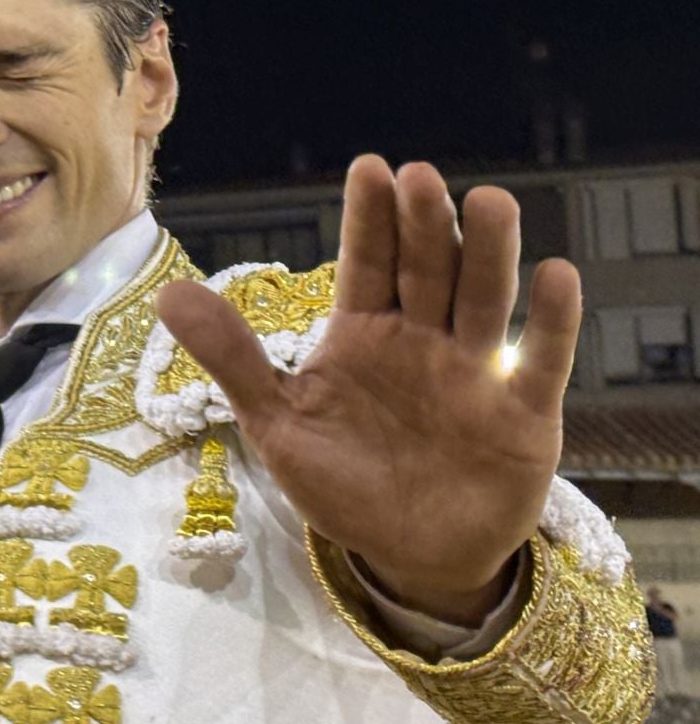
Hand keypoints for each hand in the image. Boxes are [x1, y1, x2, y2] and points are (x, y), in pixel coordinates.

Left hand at [156, 156, 574, 623]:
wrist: (409, 554)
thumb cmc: (343, 483)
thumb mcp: (277, 422)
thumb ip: (232, 358)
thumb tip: (166, 294)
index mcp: (363, 334)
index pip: (367, 264)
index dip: (369, 219)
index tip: (370, 169)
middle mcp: (422, 339)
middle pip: (426, 270)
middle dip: (423, 225)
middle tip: (419, 178)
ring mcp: (474, 371)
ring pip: (484, 300)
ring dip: (488, 253)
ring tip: (488, 202)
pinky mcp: (522, 413)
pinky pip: (540, 360)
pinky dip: (552, 321)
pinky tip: (556, 274)